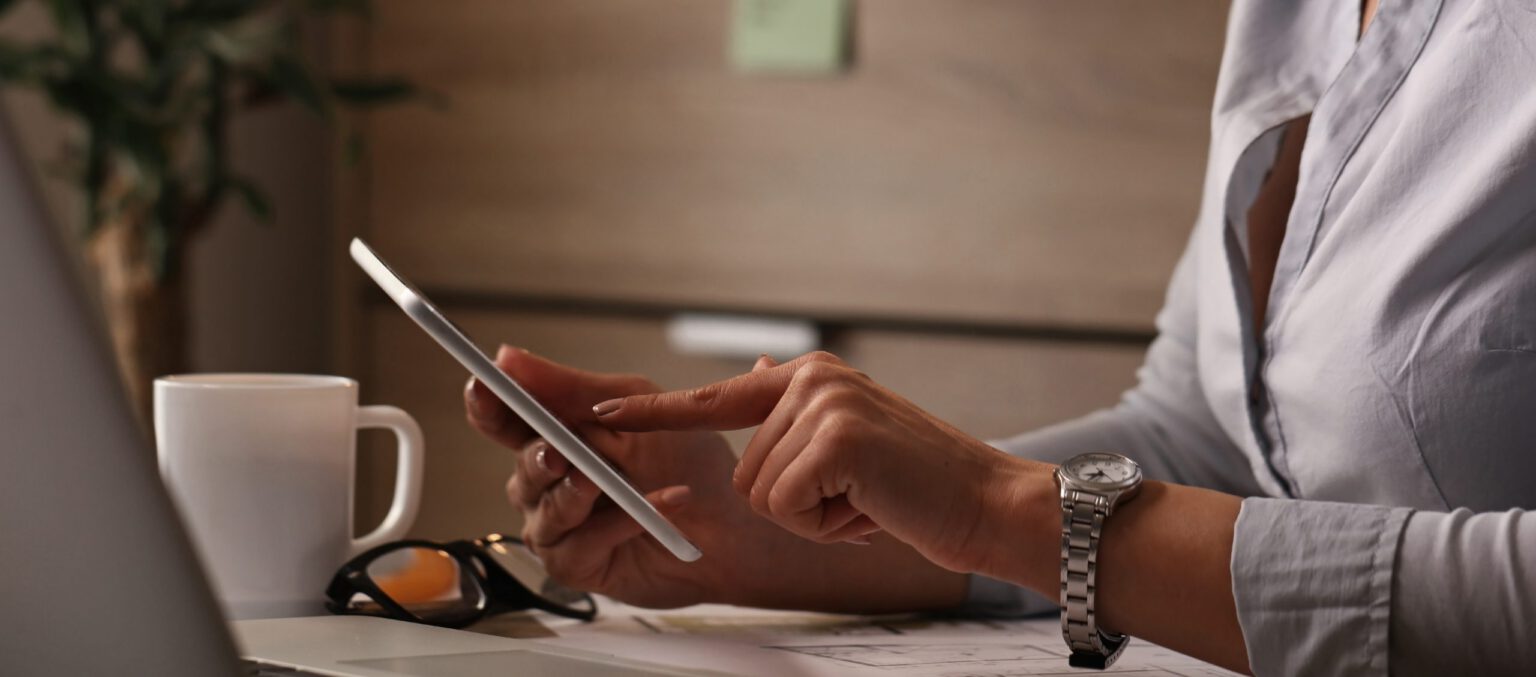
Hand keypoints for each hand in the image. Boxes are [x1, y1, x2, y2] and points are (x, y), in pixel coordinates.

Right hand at [464, 346, 745, 607]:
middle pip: (521, 468)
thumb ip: (569, 389)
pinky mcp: (577, 564)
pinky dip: (613, 525)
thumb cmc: (688, 463)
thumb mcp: (633, 409)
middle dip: (540, 458)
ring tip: (604, 483)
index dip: (486, 405)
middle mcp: (550, 483)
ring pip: (542, 511)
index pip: (505, 420)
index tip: (482, 387)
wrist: (731, 525)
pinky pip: (575, 544)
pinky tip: (648, 513)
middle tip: (560, 453)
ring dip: (574, 495)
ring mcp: (560, 526)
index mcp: (560, 437)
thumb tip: (506, 358)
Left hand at [466, 348, 971, 611]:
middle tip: (856, 497)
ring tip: (865, 498)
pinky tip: (869, 506)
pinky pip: (785, 505)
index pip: (712, 396)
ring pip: (760, 492)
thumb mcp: (849, 439)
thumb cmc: (916, 486)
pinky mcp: (835, 437)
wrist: (985, 504)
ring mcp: (822, 403)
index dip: (650, 413)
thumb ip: (794, 414)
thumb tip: (752, 372)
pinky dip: (825, 524)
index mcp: (808, 379)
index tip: (592, 413)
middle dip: (794, 503)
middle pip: (743, 470)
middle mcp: (810, 380)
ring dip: (813, 515)